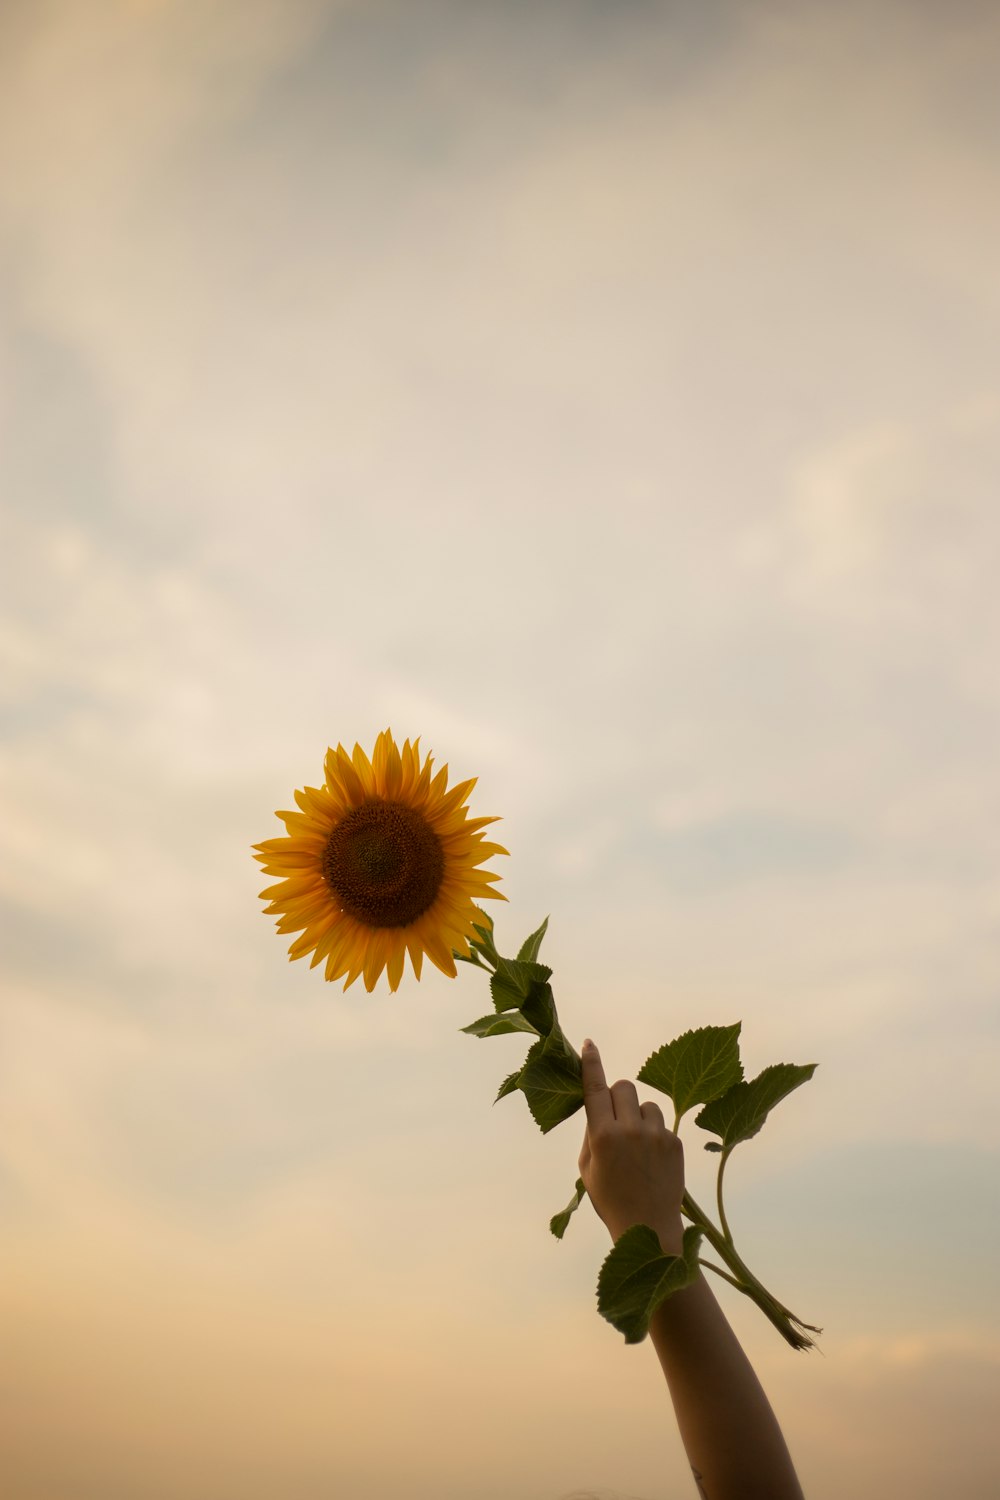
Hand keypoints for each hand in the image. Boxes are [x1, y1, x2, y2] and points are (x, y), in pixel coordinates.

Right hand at [578, 1038, 684, 1254]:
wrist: (649, 1227)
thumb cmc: (611, 1200)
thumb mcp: (588, 1169)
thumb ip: (591, 1134)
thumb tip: (600, 1107)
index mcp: (603, 1136)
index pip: (595, 1089)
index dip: (591, 1064)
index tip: (590, 1045)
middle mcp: (630, 1130)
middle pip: (624, 1086)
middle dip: (618, 1096)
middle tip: (617, 1116)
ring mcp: (656, 1135)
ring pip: (646, 1103)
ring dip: (639, 1115)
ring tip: (638, 1144)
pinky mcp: (675, 1142)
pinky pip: (662, 1123)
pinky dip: (655, 1133)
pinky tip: (653, 1158)